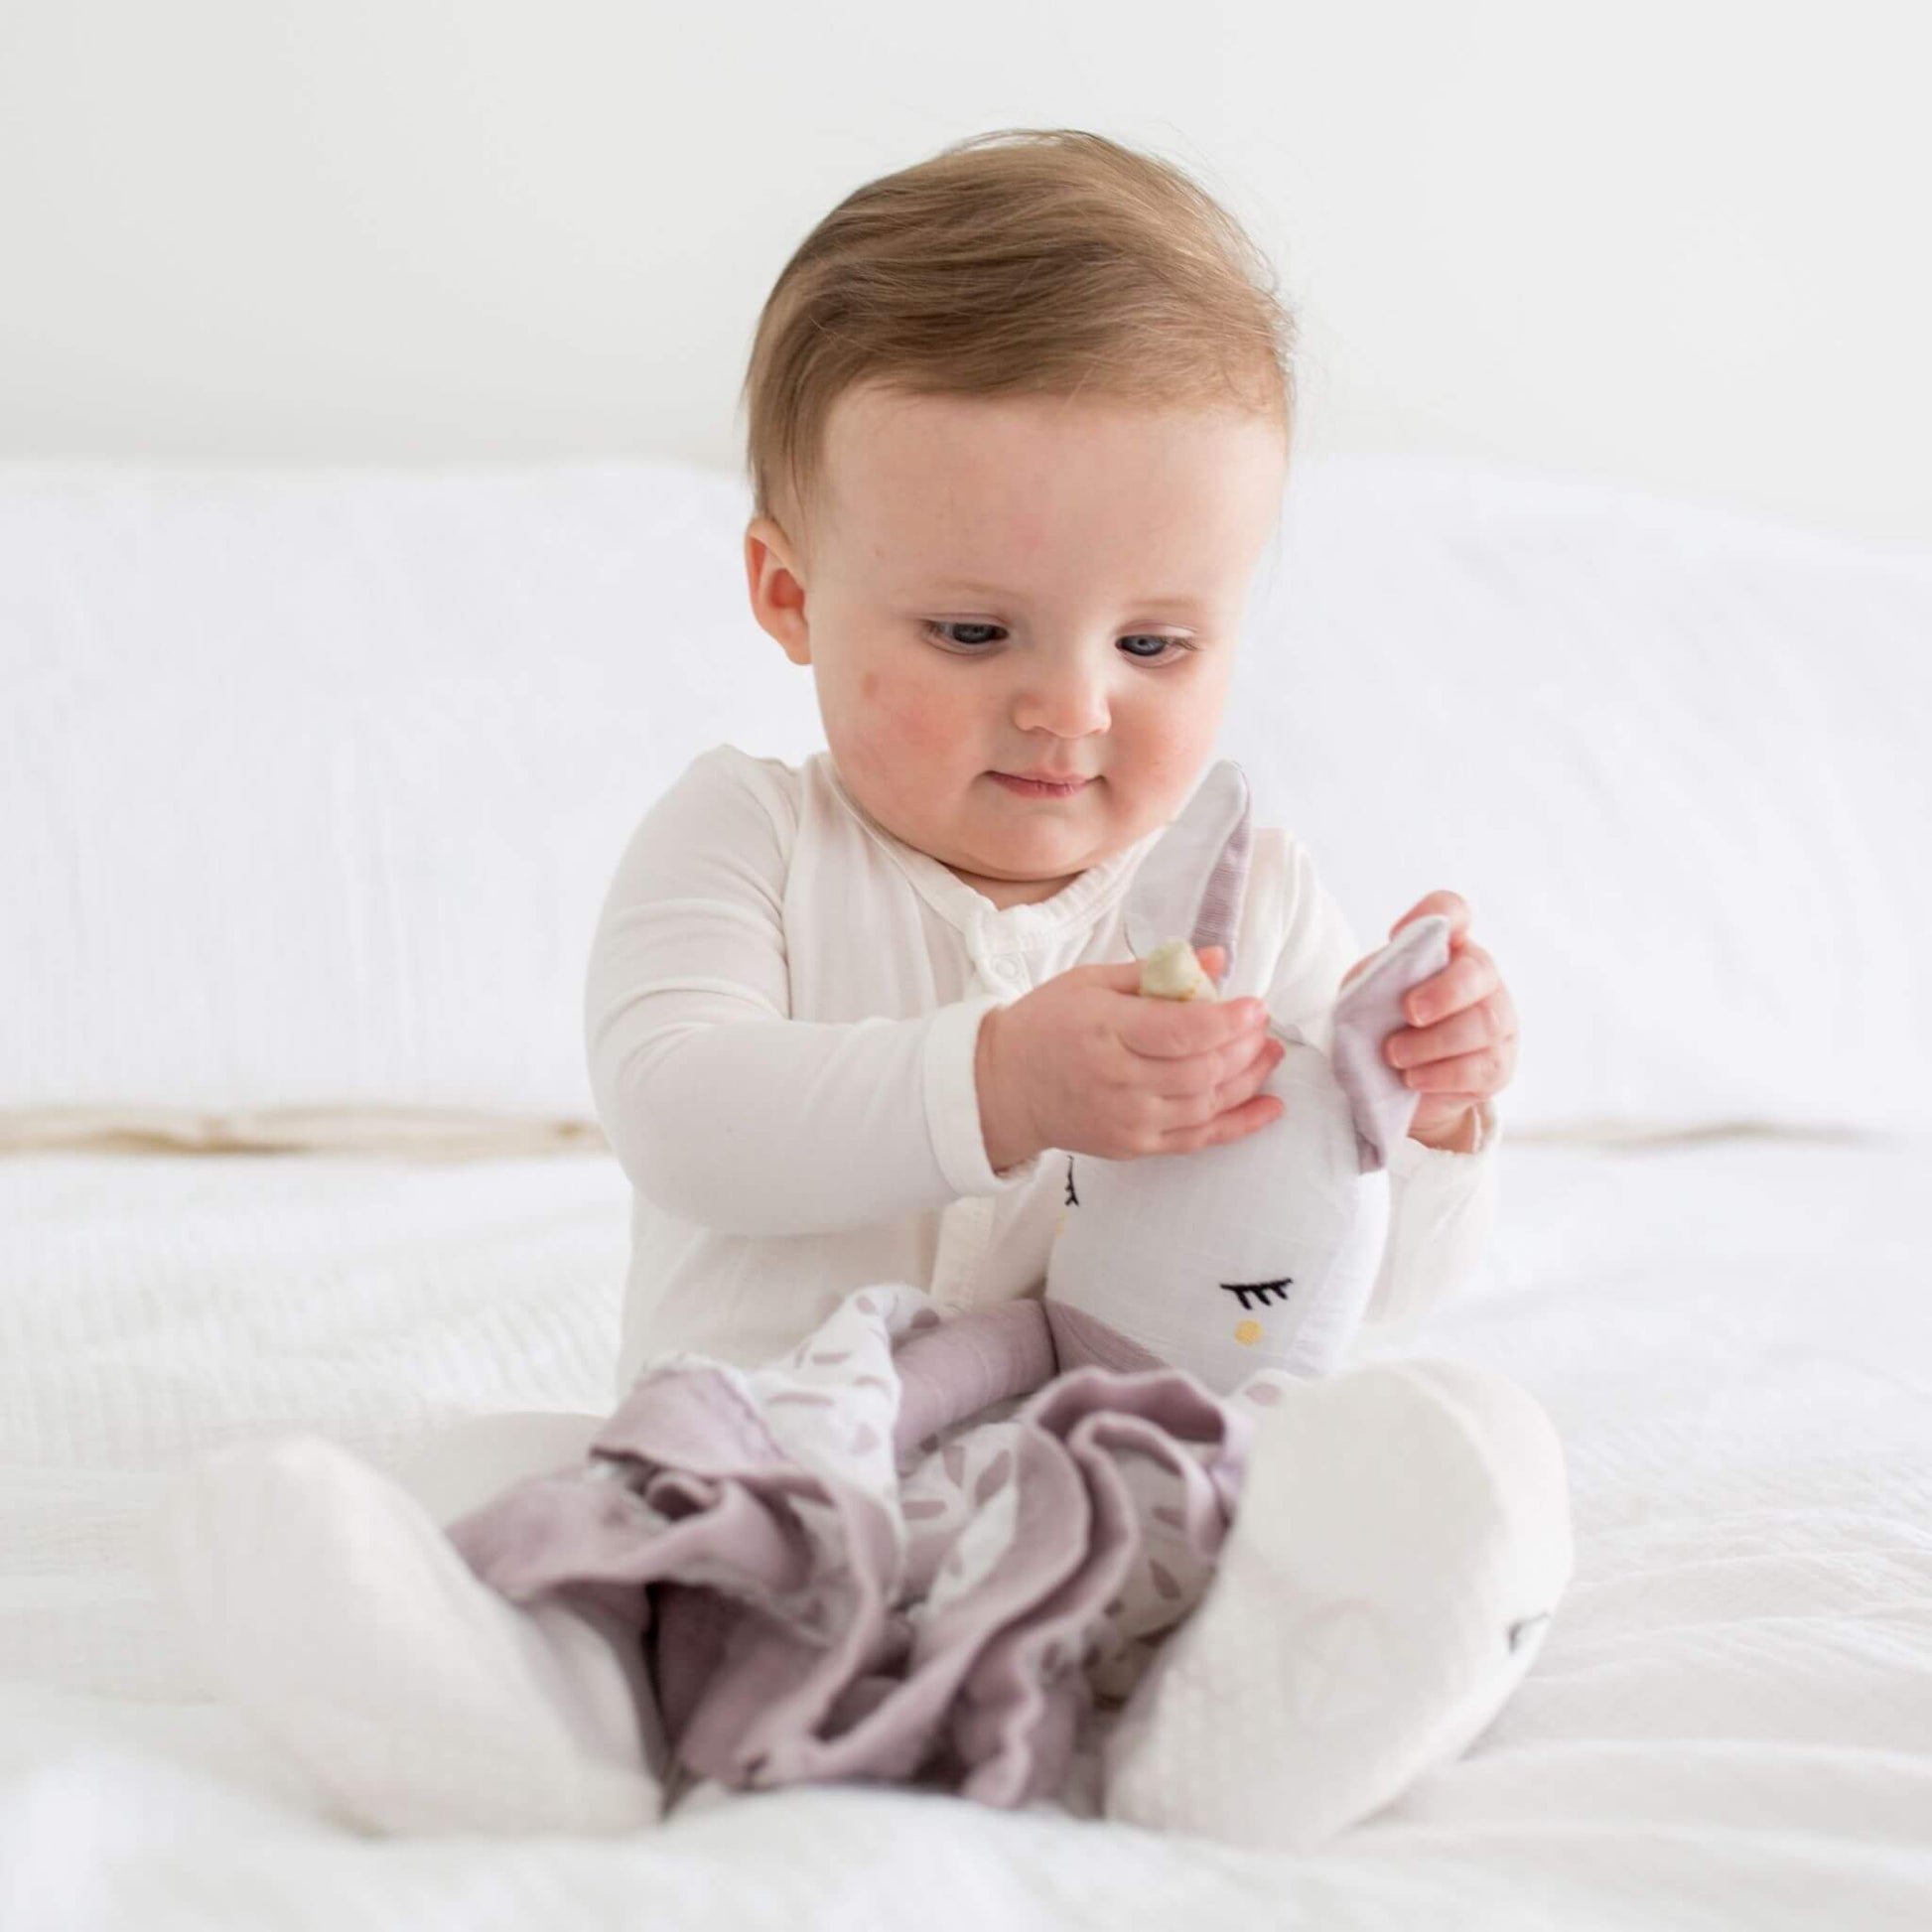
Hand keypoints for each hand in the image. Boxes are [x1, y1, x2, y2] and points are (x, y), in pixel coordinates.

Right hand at [974, 946, 1287, 1171]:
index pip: (1183, 1031)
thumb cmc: (1047, 1025)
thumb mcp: (1091, 982)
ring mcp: (1128, 1120)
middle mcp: (1119, 1081)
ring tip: (1271, 1053)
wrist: (1004, 1087)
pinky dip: (1240, 1124)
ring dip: (1250, 1078)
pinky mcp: (1135, 1146)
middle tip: (1263, 1024)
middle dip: (1245, 1046)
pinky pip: (1198, 1139)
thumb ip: (1155, 972)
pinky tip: (1271, 1106)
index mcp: (1106, 1030)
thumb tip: (1216, 958)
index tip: (1255, 1005)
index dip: (1229, 1020)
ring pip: (1207, 1104)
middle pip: (1203, 1069)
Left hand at [1344, 890, 1517, 1151]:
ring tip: (1395, 1056)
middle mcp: (1480, 979)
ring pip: (1483, 1024)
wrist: (1390, 1084)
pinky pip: (1481, 1068)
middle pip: (1478, 972)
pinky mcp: (1497, 1066)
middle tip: (1409, 1013)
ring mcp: (1497, 1021)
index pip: (1452, 913)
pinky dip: (1442, 1075)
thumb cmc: (1380, 1026)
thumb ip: (1373, 982)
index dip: (1434, 914)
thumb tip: (1383, 984)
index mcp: (1446, 949)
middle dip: (1444, 993)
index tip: (1397, 933)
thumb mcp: (1365, 996)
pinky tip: (1413, 1079)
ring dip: (1433, 1043)